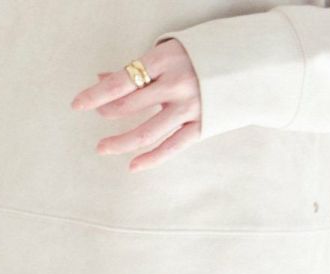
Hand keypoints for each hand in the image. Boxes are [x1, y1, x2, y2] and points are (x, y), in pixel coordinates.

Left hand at [70, 39, 200, 170]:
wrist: (252, 63)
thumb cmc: (205, 54)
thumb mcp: (171, 51)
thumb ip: (138, 68)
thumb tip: (102, 79)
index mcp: (166, 58)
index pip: (122, 80)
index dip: (97, 94)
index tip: (77, 104)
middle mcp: (177, 83)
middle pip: (131, 105)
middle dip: (108, 113)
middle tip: (97, 119)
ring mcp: (190, 106)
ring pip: (147, 131)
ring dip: (121, 142)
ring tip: (103, 147)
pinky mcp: (202, 126)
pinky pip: (171, 147)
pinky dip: (150, 158)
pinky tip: (133, 165)